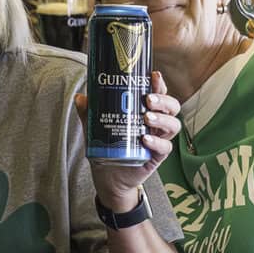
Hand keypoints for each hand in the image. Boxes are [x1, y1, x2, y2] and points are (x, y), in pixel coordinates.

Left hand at [74, 71, 180, 212]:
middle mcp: (156, 123)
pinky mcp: (157, 156)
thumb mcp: (95, 127)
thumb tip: (80, 97)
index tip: (153, 75)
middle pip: (172, 106)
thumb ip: (89, 112)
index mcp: (146, 110)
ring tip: (146, 118)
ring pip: (173, 125)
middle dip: (163, 100)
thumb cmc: (107, 146)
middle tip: (148, 99)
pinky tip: (145, 139)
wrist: (108, 176)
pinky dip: (157, 142)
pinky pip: (166, 147)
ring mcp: (159, 139)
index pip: (159, 93)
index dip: (159, 84)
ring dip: (162, 119)